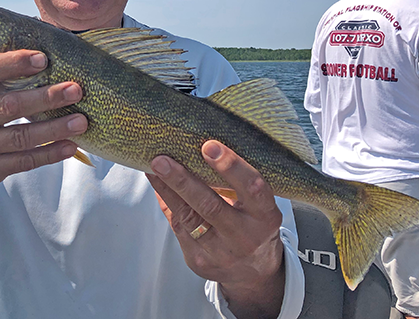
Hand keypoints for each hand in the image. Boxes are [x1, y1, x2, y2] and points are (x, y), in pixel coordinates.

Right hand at [0, 50, 87, 198]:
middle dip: (46, 97)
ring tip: (80, 121)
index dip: (14, 63)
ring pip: (21, 136)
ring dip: (55, 128)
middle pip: (10, 105)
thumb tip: (42, 56)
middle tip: (75, 90)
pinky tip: (70, 146)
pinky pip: (24, 162)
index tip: (43, 59)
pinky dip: (50, 154)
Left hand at [146, 141, 284, 318]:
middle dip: (183, 181)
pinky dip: (166, 203)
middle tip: (161, 160)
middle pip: (210, 206)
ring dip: (166, 190)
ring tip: (152, 168)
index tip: (209, 146)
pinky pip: (178, 227)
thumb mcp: (257, 205)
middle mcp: (245, 237)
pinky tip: (157, 184)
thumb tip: (202, 146)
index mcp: (266, 216)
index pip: (252, 188)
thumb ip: (238, 183)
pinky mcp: (199, 261)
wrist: (254, 273)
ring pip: (187, 217)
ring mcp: (220, 253)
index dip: (232, 167)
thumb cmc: (253, 224)